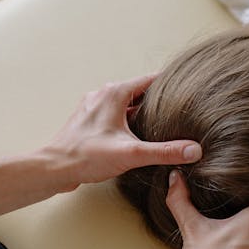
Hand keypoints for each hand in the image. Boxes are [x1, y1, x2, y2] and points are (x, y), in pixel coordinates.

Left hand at [46, 75, 201, 189]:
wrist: (54, 168)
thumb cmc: (86, 156)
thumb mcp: (132, 154)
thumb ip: (165, 151)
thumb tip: (193, 150)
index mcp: (115, 93)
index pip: (151, 79)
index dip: (172, 84)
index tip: (189, 89)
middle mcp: (103, 94)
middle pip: (139, 91)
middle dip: (159, 101)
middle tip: (180, 110)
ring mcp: (94, 106)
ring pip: (126, 103)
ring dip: (142, 112)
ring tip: (161, 123)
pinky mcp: (89, 120)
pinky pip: (114, 113)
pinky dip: (127, 120)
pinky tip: (135, 135)